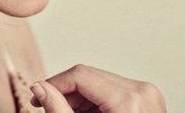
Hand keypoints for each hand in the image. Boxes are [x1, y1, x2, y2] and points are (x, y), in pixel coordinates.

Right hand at [29, 64, 165, 111]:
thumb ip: (59, 110)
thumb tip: (38, 87)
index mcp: (128, 101)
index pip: (80, 75)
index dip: (54, 83)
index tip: (38, 96)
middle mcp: (141, 91)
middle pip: (90, 77)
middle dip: (66, 92)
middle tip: (46, 106)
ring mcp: (147, 94)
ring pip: (99, 83)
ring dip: (79, 98)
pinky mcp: (146, 98)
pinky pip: (111, 91)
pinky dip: (95, 103)